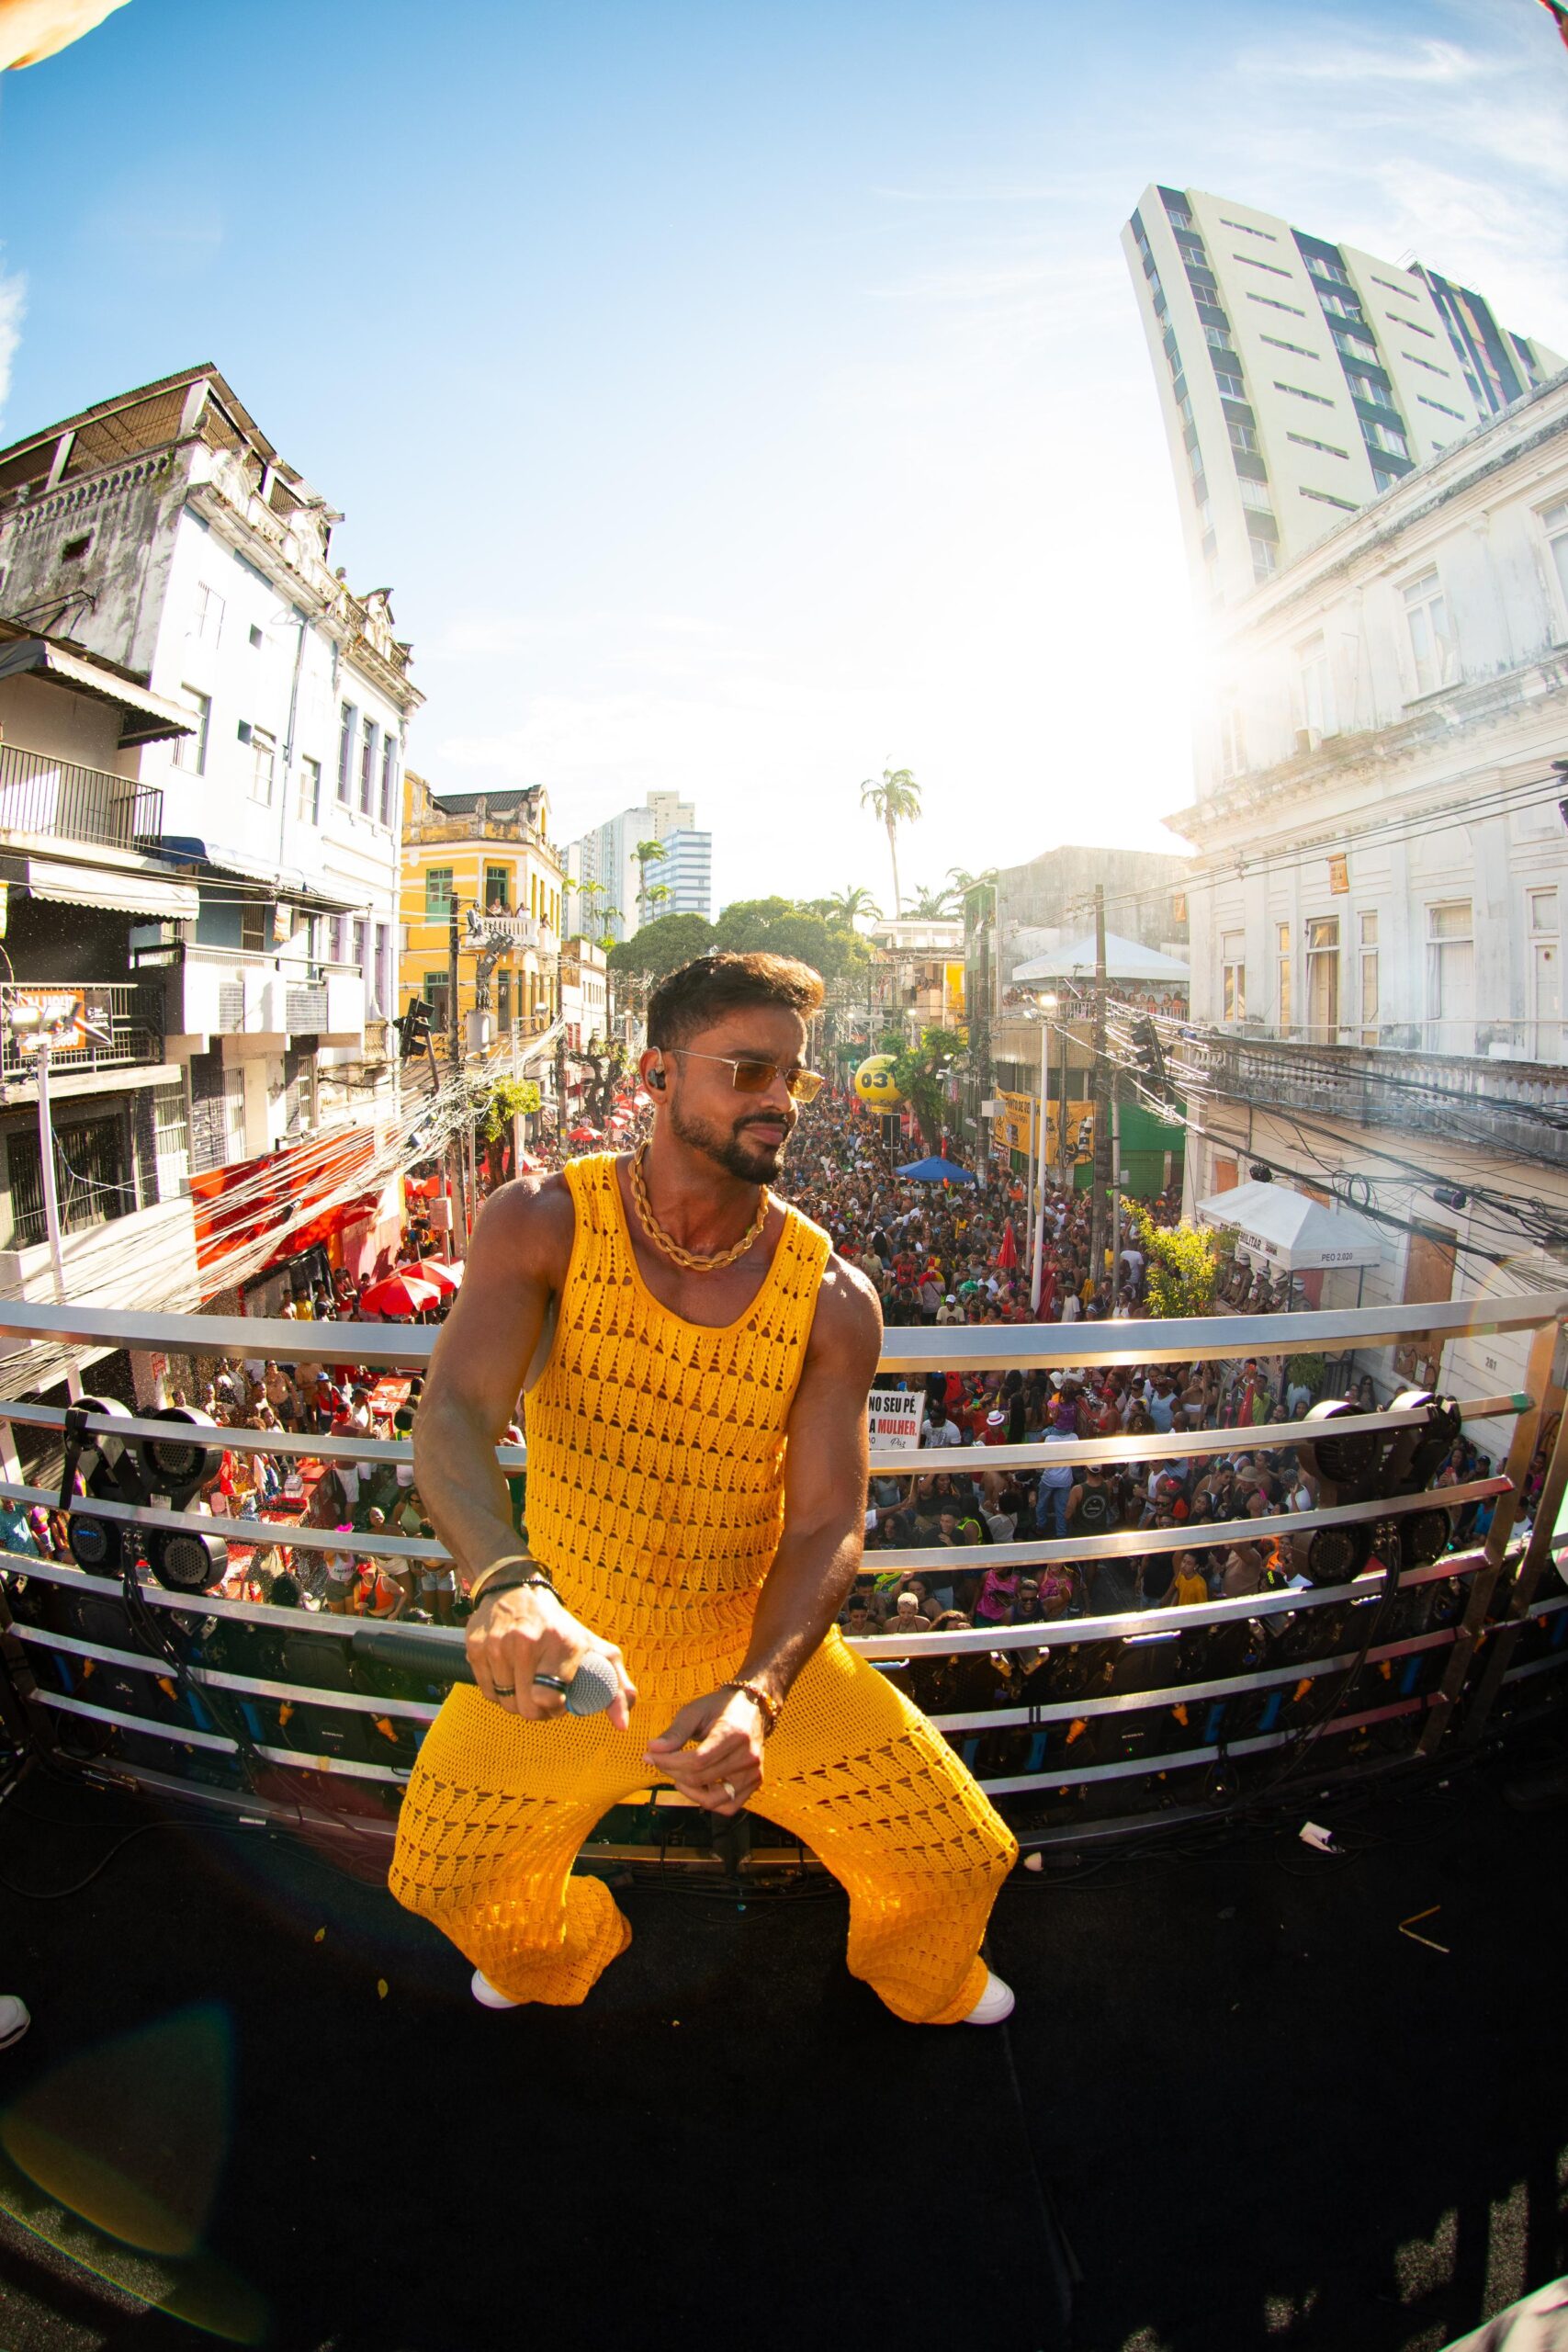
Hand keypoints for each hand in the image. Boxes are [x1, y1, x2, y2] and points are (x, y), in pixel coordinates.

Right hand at [466, 1583, 635, 1730]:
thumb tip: (622, 1726)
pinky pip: (487, 1692)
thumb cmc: (560, 1626)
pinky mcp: (476, 1647)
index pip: (550, 1698)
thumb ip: (616, 1686)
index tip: (560, 1699)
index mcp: (561, 1643)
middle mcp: (527, 1643)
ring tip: (527, 1682)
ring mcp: (498, 1645)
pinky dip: (498, 1691)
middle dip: (537, 1710)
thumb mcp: (595, 1649)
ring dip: (517, 1700)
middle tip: (543, 1696)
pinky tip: (509, 1673)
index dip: (555, 1708)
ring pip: (505, 1703)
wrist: (517, 1588)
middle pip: (526, 1708)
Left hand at [643, 1688, 767, 1814]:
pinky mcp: (755, 1782)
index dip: (668, 1762)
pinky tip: (697, 1786)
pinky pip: (728, 1806)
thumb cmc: (719, 1707)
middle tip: (659, 1761)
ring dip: (688, 1791)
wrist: (751, 1707)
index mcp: (733, 1734)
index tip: (650, 1755)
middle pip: (700, 1779)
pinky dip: (708, 1801)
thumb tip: (652, 1749)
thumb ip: (675, 1732)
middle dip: (672, 1772)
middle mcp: (748, 1756)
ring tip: (677, 1775)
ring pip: (713, 1799)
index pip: (696, 1761)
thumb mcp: (695, 1711)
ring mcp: (754, 1772)